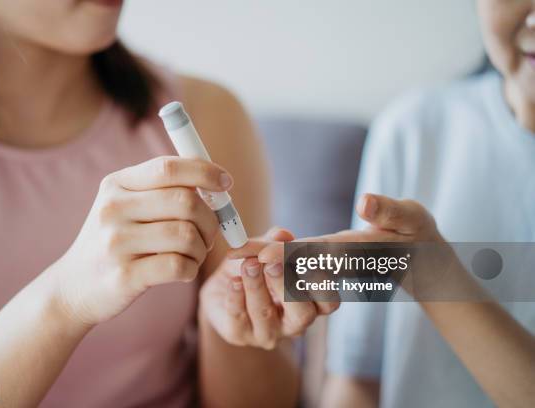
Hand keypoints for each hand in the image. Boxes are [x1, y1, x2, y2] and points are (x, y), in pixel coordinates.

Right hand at [50, 156, 231, 324]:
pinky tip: (184, 270)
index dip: (205, 172)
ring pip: (187, 235)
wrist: (73, 287)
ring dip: (202, 247)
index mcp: (116, 184)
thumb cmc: (114, 242)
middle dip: (210, 219)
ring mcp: (116, 243)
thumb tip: (215, 181)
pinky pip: (178, 266)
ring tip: (195, 254)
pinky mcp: (124, 276)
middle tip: (210, 233)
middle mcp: (113, 209)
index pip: (168, 167)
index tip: (226, 182)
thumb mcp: (125, 206)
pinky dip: (192, 268)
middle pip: (185, 201)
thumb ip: (162, 190)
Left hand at [201, 227, 339, 349]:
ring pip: (265, 313)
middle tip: (272, 264)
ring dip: (256, 285)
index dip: (320, 283)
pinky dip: (236, 296)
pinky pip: (238, 317)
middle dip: (286, 285)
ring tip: (248, 264)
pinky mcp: (240, 334)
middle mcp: (295, 322)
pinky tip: (234, 281)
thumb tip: (282, 234)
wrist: (223, 286)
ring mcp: (268, 332)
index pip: (329, 302)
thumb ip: (275, 242)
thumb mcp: (266, 250)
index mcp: (311, 303)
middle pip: (302, 313)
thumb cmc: (255, 267)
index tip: (303, 258)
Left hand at [231, 194, 455, 298]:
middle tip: (234, 258)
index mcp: (360, 253)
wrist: (420, 262)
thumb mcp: (411, 217)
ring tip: (234, 257)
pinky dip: (276, 261)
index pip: (322, 255)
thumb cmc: (418, 234)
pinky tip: (252, 255)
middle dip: (267, 263)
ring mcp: (334, 268)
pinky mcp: (329, 265)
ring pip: (296, 269)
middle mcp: (342, 265)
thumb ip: (390, 210)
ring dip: (266, 264)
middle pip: (300, 267)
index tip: (261, 256)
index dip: (291, 256)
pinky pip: (300, 265)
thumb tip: (364, 202)